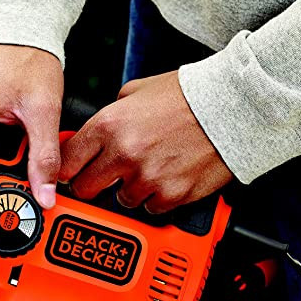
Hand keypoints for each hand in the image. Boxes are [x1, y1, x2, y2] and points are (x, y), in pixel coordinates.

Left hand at [59, 70, 232, 212]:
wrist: (233, 105)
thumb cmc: (187, 95)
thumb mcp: (135, 92)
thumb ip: (108, 115)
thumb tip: (88, 136)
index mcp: (109, 126)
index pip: (67, 161)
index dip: (67, 169)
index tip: (70, 173)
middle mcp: (124, 153)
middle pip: (85, 189)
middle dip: (92, 184)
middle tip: (104, 178)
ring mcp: (148, 177)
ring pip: (120, 201)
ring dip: (129, 190)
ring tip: (149, 169)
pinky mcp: (172, 195)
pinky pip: (151, 208)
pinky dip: (156, 198)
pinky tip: (167, 177)